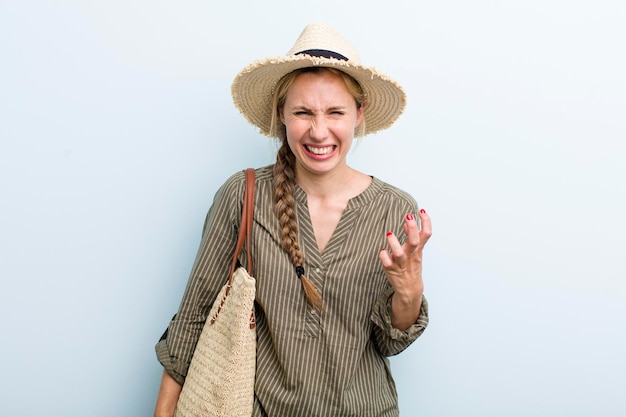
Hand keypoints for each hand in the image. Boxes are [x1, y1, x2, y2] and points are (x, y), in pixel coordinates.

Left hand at [379, 209, 431, 328]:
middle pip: (415, 241)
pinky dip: (383, 255)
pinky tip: (382, 250)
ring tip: (389, 233)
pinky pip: (386, 261)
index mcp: (418, 250)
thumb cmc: (411, 266)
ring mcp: (400, 263)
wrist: (410, 289)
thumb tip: (407, 221)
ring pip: (399, 253)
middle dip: (412, 228)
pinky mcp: (390, 269)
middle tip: (408, 216)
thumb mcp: (415, 251)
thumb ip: (411, 235)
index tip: (421, 211)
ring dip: (394, 242)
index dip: (426, 222)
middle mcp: (410, 255)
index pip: (426, 234)